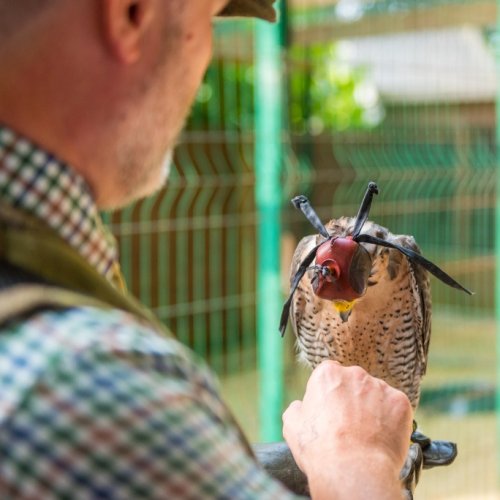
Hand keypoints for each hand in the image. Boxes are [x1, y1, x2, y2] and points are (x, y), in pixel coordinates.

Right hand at [282, 360, 412, 499]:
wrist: (353, 470)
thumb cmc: (319, 449)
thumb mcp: (292, 425)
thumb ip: (298, 408)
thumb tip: (301, 406)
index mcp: (327, 373)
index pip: (330, 376)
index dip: (330, 396)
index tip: (331, 413)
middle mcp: (354, 373)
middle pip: (355, 383)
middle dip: (353, 400)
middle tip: (349, 426)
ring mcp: (380, 386)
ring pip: (376, 395)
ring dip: (373, 410)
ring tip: (367, 436)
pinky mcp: (400, 402)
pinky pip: (396, 408)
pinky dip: (392, 421)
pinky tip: (382, 438)